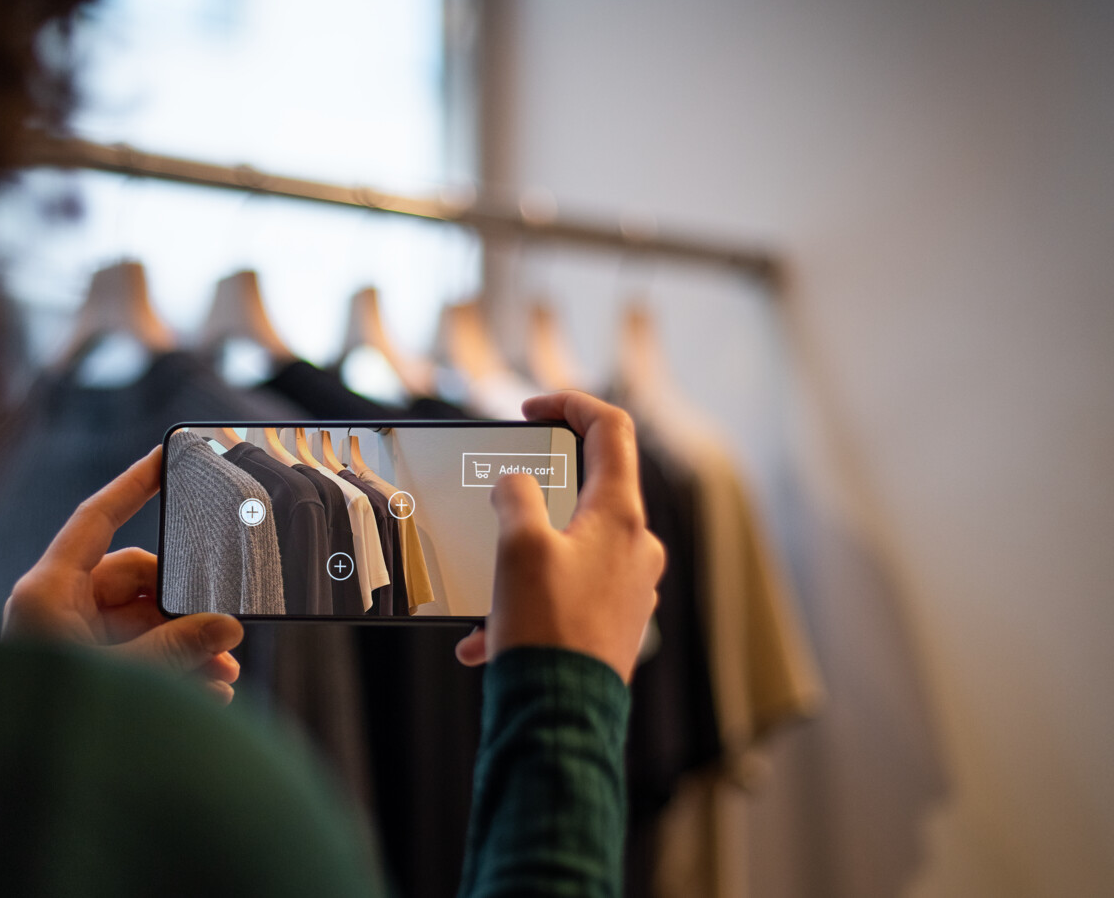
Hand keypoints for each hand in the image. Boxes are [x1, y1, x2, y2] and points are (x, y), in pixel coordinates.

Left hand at [2, 446, 243, 702]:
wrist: (9, 779)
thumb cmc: (50, 721)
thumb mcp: (126, 678)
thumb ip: (178, 646)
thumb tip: (226, 625)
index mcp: (47, 591)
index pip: (96, 518)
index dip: (132, 484)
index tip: (166, 455)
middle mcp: (55, 605)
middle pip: (134, 578)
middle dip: (183, 608)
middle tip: (225, 639)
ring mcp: (67, 636)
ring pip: (138, 619)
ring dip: (183, 644)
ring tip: (223, 679)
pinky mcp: (79, 664)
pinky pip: (131, 648)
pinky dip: (165, 665)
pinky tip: (204, 692)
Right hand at [455, 391, 663, 682]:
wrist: (561, 717)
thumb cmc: (546, 629)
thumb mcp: (517, 545)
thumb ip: (514, 497)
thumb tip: (514, 488)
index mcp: (621, 516)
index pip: (611, 430)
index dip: (571, 404)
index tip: (531, 411)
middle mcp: (636, 548)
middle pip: (589, 489)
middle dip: (533, 495)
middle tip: (497, 503)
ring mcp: (629, 587)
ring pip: (569, 548)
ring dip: (521, 560)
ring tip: (485, 591)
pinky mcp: (614, 623)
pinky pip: (565, 594)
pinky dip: (525, 602)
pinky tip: (487, 636)